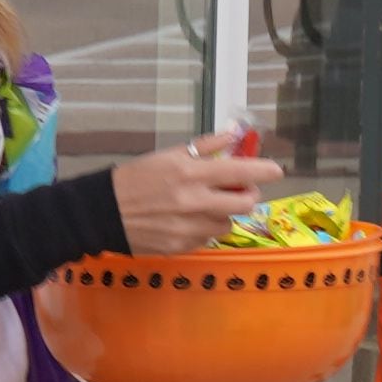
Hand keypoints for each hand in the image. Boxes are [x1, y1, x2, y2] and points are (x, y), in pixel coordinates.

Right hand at [111, 130, 282, 253]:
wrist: (104, 212)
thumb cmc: (136, 178)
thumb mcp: (169, 155)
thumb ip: (205, 147)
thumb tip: (233, 135)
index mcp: (190, 173)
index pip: (240, 171)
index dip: (264, 171)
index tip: (277, 171)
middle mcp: (194, 201)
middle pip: (244, 203)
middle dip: (247, 195)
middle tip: (239, 190)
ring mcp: (189, 227)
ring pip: (227, 223)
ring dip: (224, 214)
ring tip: (205, 206)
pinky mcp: (183, 246)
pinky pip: (208, 238)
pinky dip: (205, 229)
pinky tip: (187, 221)